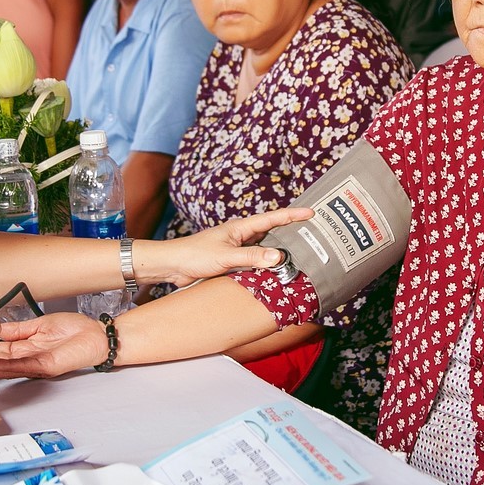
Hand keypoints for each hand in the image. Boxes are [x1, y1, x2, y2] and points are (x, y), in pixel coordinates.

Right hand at [0, 313, 106, 378]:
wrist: (97, 337)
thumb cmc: (75, 331)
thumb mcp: (41, 325)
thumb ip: (19, 329)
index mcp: (27, 346)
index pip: (1, 349)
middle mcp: (30, 357)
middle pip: (1, 361)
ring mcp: (37, 363)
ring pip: (9, 366)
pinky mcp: (46, 366)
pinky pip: (24, 366)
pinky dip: (8, 366)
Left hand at [136, 206, 309, 287]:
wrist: (172, 265)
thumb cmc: (194, 255)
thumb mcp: (226, 257)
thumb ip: (252, 257)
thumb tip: (278, 257)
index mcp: (240, 228)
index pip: (272, 218)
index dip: (292, 215)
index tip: (311, 213)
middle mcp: (240, 236)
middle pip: (271, 231)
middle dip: (291, 230)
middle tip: (311, 232)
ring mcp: (236, 248)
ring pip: (263, 247)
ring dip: (279, 249)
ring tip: (299, 252)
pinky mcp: (231, 262)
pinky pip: (254, 261)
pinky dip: (266, 264)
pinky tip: (273, 271)